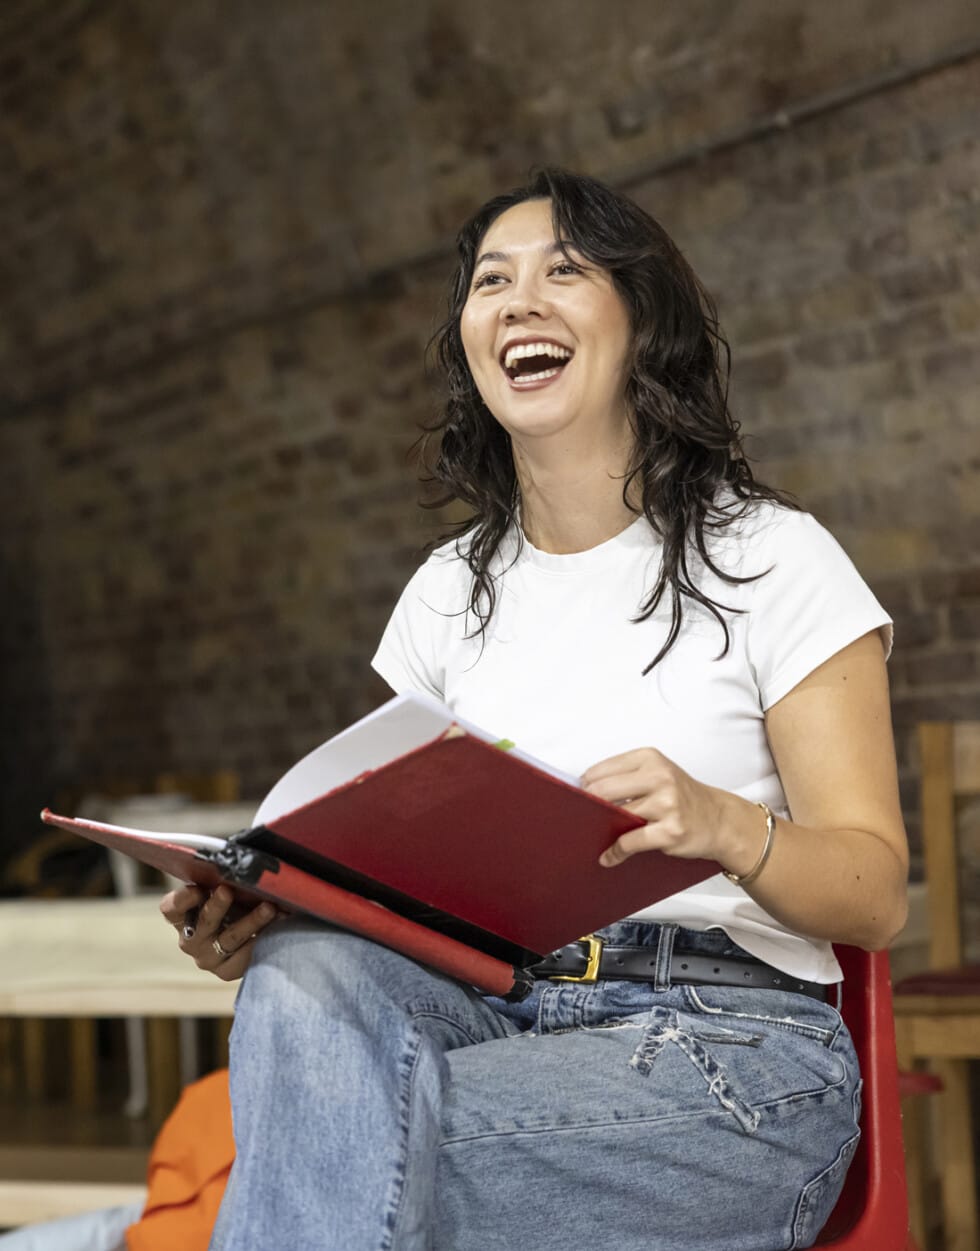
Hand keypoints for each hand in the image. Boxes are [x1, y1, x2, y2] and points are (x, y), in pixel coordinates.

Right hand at [160, 883, 278, 980]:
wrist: (248, 936)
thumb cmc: (234, 902)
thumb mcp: (226, 889)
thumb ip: (225, 880)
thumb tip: (244, 864)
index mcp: (183, 916)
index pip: (171, 908)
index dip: (182, 900)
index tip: (197, 888)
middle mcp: (190, 939)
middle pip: (202, 922)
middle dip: (217, 906)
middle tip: (229, 890)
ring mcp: (207, 958)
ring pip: (229, 939)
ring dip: (251, 922)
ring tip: (269, 908)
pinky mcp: (226, 971)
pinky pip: (244, 957)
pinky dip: (263, 939)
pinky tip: (279, 925)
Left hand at [582, 748, 727, 867]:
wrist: (719, 819)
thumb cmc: (682, 797)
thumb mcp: (657, 774)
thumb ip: (624, 778)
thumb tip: (583, 793)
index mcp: (650, 758)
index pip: (600, 770)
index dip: (584, 787)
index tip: (578, 799)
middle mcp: (659, 777)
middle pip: (603, 791)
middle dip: (588, 807)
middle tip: (581, 819)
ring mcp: (667, 804)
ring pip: (616, 817)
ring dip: (602, 830)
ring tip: (596, 836)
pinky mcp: (670, 831)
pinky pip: (630, 842)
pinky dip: (615, 852)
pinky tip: (609, 856)